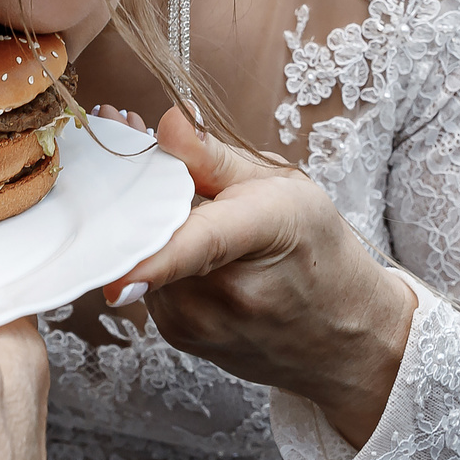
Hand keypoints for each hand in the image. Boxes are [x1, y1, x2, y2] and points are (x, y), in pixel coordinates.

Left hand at [99, 107, 413, 448]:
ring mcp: (199, 323)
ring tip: (166, 185)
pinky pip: (150, 277)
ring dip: (141, 216)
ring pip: (143, 251)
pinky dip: (152, 249)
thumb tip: (168, 123)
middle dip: (131, 179)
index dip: (153, 258)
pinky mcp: (179, 336)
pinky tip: (176, 230)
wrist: (344, 337)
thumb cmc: (318, 252)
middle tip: (123, 122)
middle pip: (152, 228)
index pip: (201, 245)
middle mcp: (226, 291)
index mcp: (264, 233)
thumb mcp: (287, 188)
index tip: (114, 279)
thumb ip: (217, 157)